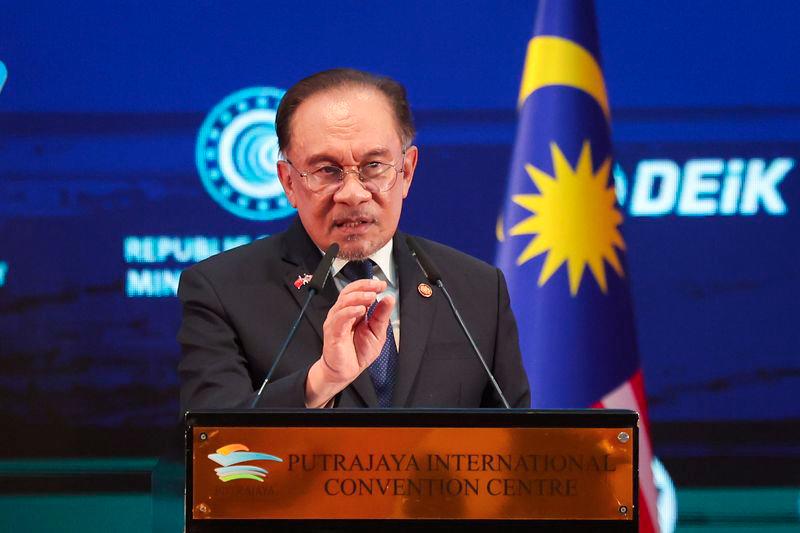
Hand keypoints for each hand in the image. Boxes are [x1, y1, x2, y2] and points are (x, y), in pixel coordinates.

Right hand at [305, 279, 394, 406]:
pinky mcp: (333, 332)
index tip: (382, 285)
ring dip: (359, 297)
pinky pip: (339, 318)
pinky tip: (360, 310)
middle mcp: (343, 313)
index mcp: (354, 311)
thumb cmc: (358, 352)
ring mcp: (336, 321)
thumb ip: (381, 315)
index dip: (369, 285)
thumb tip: (388, 298)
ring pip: (343, 301)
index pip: (358, 291)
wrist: (346, 371)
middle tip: (377, 287)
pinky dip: (349, 311)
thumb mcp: (377, 332)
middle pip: (349, 291)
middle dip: (364, 286)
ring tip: (371, 297)